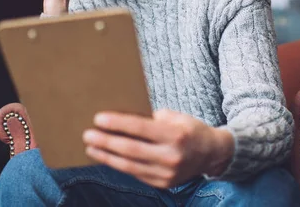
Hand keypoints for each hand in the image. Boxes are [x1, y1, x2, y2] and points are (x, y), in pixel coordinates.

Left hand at [82, 109, 233, 187]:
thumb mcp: (176, 117)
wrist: (211, 154)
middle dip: (107, 141)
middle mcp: (171, 156)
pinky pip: (136, 173)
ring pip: (130, 165)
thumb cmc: (189, 129)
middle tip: (87, 134)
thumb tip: (124, 119)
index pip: (141, 129)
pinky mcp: (163, 184)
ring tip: (91, 148)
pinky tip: (107, 157)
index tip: (98, 118)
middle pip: (131, 149)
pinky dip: (119, 165)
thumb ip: (153, 119)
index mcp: (175, 135)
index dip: (118, 123)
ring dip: (107, 156)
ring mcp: (167, 173)